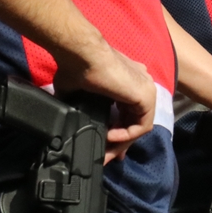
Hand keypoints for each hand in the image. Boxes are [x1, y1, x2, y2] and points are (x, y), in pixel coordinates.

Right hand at [54, 40, 156, 163]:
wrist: (81, 53)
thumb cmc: (75, 66)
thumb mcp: (75, 92)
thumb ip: (79, 106)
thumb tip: (65, 123)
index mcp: (127, 82)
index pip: (129, 113)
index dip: (119, 133)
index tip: (106, 148)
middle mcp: (141, 85)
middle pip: (135, 122)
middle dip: (121, 144)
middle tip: (106, 158)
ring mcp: (146, 90)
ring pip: (140, 126)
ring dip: (122, 143)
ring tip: (105, 153)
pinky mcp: (146, 95)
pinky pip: (142, 125)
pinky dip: (126, 135)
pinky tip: (109, 137)